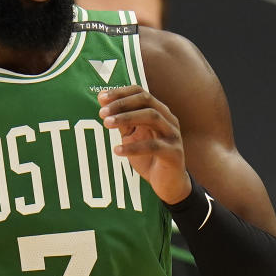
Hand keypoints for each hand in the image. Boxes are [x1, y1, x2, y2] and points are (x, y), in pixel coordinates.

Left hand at [98, 85, 190, 204]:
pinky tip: (117, 150)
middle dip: (122, 104)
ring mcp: (173, 135)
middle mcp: (168, 119)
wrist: (168, 183)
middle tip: (102, 113)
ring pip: (152, 117)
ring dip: (127, 118)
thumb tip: (102, 100)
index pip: (140, 92)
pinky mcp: (174, 153)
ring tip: (106, 124)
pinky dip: (134, 147)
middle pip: (146, 100)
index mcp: (158, 111)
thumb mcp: (132, 135)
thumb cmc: (149, 156)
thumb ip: (121, 120)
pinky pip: (154, 145)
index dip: (121, 92)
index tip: (101, 98)